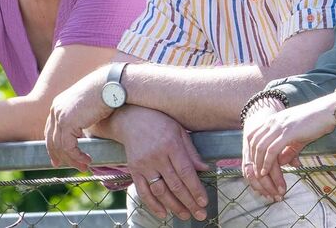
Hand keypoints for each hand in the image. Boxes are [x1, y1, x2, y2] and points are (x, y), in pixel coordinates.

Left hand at [44, 70, 116, 170]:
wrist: (111, 85)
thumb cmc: (106, 93)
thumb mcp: (88, 106)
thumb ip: (81, 116)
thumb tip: (82, 129)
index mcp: (59, 105)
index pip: (51, 130)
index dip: (53, 146)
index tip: (58, 158)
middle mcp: (56, 110)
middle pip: (52, 140)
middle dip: (58, 156)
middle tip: (66, 166)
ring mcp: (60, 116)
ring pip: (60, 146)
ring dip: (72, 159)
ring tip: (84, 167)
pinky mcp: (68, 122)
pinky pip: (69, 147)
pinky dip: (77, 156)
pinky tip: (87, 160)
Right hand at [113, 106, 209, 220]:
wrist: (130, 118)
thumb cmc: (159, 122)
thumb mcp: (179, 131)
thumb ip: (191, 152)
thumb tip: (205, 169)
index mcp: (171, 145)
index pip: (186, 172)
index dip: (196, 189)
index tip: (204, 202)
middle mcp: (156, 157)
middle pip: (175, 185)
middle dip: (189, 202)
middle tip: (200, 214)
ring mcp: (144, 165)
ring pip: (160, 191)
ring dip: (174, 206)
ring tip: (185, 216)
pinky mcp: (134, 170)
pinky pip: (143, 191)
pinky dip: (153, 204)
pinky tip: (163, 214)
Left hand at [242, 95, 335, 202]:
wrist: (327, 112)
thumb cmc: (315, 122)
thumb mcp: (297, 136)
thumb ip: (288, 149)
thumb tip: (282, 162)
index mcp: (273, 119)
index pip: (253, 135)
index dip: (251, 150)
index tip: (253, 163)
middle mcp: (272, 122)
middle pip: (253, 142)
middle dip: (252, 159)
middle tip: (254, 172)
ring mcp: (279, 126)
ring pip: (260, 147)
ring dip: (258, 163)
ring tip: (259, 175)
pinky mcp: (287, 133)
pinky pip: (271, 150)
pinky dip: (266, 162)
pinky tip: (265, 171)